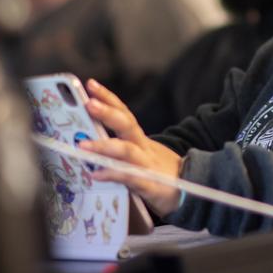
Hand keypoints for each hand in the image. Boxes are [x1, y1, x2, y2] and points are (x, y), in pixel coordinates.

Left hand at [79, 79, 183, 216]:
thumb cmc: (159, 172)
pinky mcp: (149, 185)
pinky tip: (95, 174)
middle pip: (126, 124)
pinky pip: (129, 177)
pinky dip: (112, 174)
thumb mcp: (140, 155)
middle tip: (88, 103)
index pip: (123, 113)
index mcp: (139, 139)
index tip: (91, 84)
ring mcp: (146, 165)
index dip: (108, 98)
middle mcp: (143, 147)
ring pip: (126, 150)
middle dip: (107, 112)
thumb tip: (86, 139)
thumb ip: (119, 147)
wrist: (190, 188)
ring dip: (104, 145)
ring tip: (82, 145)